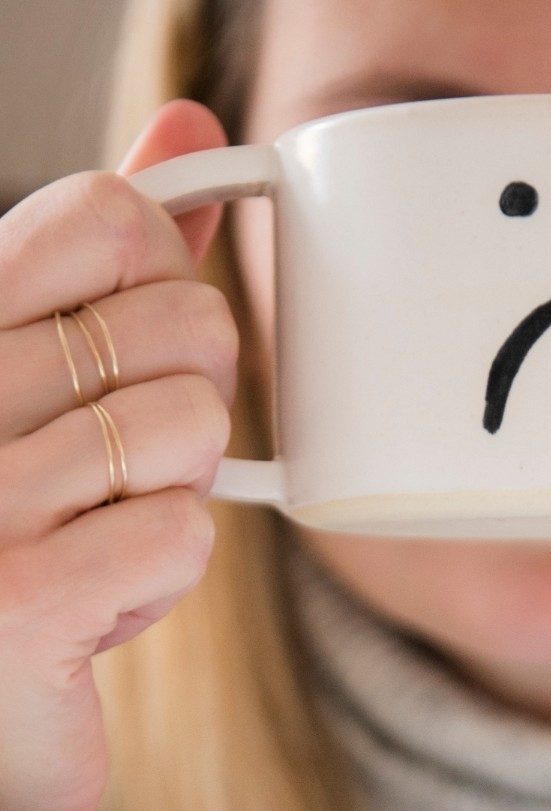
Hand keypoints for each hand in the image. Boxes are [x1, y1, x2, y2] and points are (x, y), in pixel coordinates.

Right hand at [0, 99, 235, 810]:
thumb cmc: (16, 514)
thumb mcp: (50, 365)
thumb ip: (108, 251)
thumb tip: (192, 127)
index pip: (108, 212)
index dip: (165, 271)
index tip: (140, 331)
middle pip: (184, 321)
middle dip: (191, 395)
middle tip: (122, 457)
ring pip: (192, 426)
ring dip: (175, 490)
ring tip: (97, 526)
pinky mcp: (14, 603)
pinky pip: (183, 532)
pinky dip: (166, 571)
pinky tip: (97, 593)